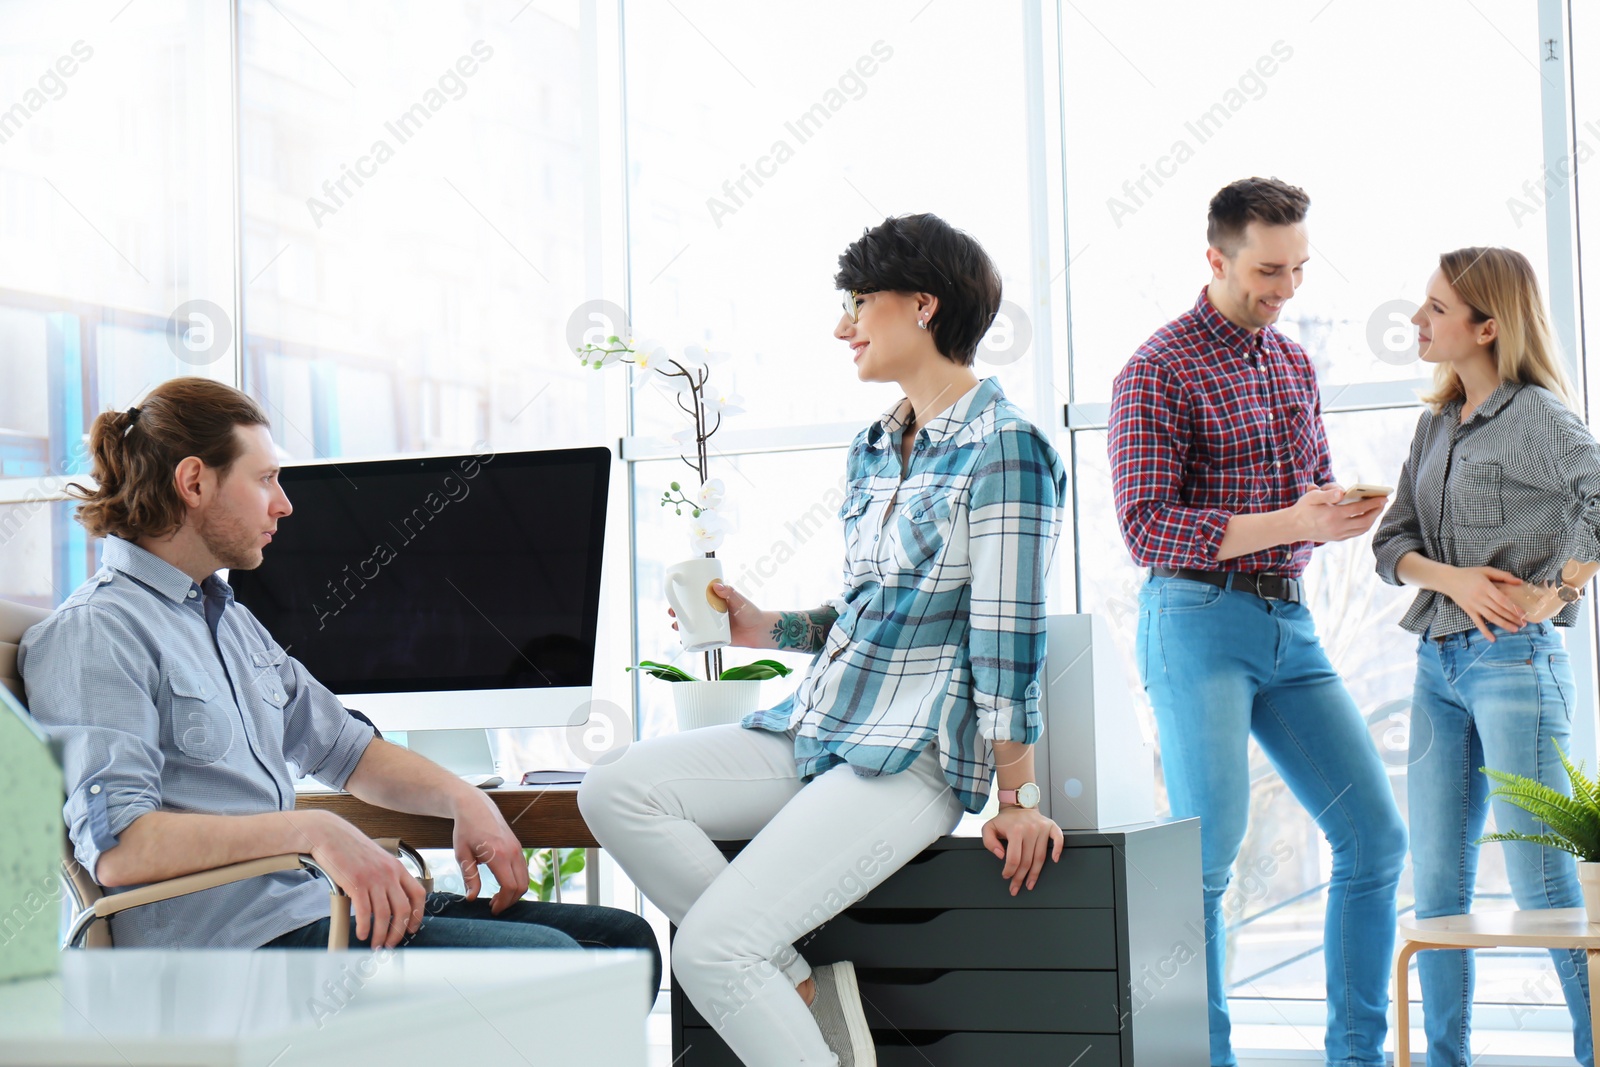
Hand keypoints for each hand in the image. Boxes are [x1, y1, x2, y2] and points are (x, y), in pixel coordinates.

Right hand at [299, 810, 425, 948]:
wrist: (330, 835)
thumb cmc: (352, 848)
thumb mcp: (378, 859)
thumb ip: (387, 877)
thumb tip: (389, 900)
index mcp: (398, 867)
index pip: (418, 894)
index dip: (417, 915)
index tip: (411, 929)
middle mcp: (389, 873)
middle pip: (403, 910)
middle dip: (398, 932)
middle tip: (390, 944)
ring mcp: (374, 878)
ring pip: (384, 915)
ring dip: (380, 935)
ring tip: (375, 944)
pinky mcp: (356, 883)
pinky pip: (365, 912)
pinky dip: (365, 928)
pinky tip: (362, 934)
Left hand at [451, 789, 528, 913]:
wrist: (475, 806)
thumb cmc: (466, 829)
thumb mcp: (462, 855)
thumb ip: (469, 877)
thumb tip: (472, 897)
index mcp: (498, 854)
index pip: (510, 886)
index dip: (503, 902)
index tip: (492, 909)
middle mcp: (512, 851)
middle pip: (522, 886)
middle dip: (510, 901)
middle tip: (494, 907)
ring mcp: (517, 848)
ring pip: (525, 878)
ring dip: (514, 892)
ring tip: (497, 898)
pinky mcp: (518, 846)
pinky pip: (523, 870)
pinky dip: (516, 881)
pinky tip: (502, 884)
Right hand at [669, 581, 769, 647]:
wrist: (760, 631)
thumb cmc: (751, 613)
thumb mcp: (740, 601)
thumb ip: (730, 593)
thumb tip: (716, 585)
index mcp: (714, 602)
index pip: (695, 598)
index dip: (682, 598)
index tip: (674, 597)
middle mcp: (710, 614)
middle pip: (689, 613)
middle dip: (677, 613)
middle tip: (672, 613)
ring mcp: (712, 627)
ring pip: (692, 626)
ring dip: (681, 627)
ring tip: (676, 627)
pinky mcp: (715, 639)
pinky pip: (699, 640)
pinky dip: (690, 642)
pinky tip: (682, 642)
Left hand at [981, 806, 1063, 895]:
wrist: (1018, 805)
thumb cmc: (1004, 820)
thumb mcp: (989, 828)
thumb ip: (989, 842)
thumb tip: (1001, 855)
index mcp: (1015, 830)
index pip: (1014, 858)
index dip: (1010, 870)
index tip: (1006, 876)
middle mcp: (1030, 829)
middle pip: (1027, 861)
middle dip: (1020, 877)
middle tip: (1016, 887)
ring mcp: (1042, 828)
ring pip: (1040, 857)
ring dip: (1035, 873)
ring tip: (1030, 884)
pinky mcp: (1051, 826)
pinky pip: (1058, 839)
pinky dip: (1058, 850)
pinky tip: (1055, 860)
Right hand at [1288, 484, 1384, 544]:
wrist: (1293, 527)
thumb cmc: (1303, 508)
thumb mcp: (1312, 496)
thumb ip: (1327, 493)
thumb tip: (1342, 492)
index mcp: (1333, 515)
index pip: (1359, 508)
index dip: (1373, 503)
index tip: (1383, 497)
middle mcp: (1337, 527)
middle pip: (1365, 520)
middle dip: (1376, 511)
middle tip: (1383, 502)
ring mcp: (1338, 535)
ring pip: (1362, 529)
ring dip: (1372, 519)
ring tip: (1377, 509)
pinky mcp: (1337, 538)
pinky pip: (1356, 533)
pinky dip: (1364, 525)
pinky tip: (1367, 517)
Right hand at [1440, 565, 1526, 640]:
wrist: (1448, 580)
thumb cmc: (1469, 574)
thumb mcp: (1486, 570)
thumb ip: (1503, 575)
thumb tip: (1520, 582)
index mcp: (1486, 587)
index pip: (1502, 600)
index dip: (1513, 607)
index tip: (1523, 613)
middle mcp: (1480, 597)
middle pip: (1499, 610)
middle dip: (1513, 617)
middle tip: (1524, 624)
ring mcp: (1474, 605)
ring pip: (1491, 617)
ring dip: (1504, 624)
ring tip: (1515, 629)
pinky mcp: (1469, 611)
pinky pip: (1478, 623)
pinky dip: (1485, 631)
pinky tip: (1492, 639)